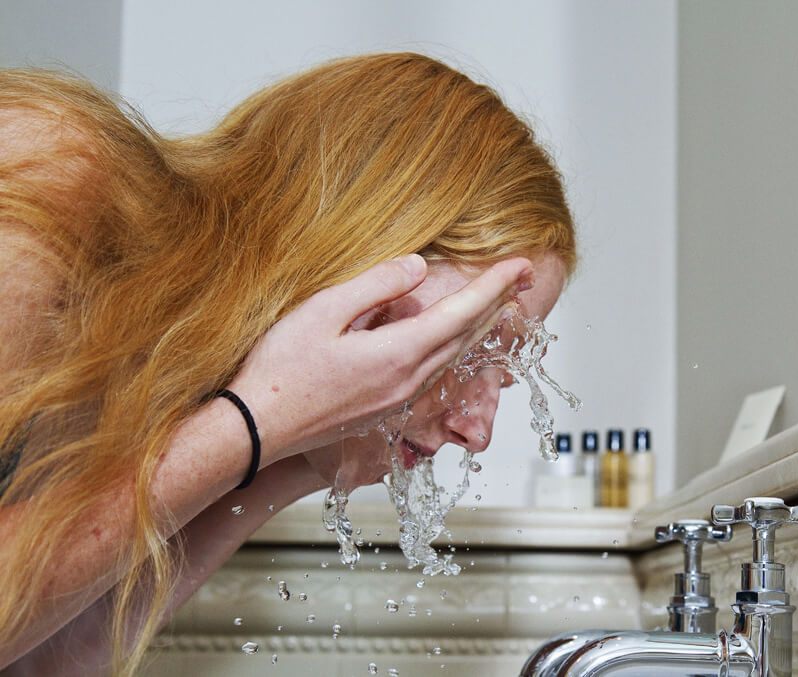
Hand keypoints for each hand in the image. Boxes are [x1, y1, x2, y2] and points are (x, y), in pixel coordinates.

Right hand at [227, 254, 531, 464]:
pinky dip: (457, 346)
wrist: (257, 429)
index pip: (462, 313)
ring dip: (482, 326)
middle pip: (468, 336)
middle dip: (500, 303)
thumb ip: (376, 286)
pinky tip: (456, 338)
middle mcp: (410, 381)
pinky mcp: (388, 407)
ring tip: (501, 302)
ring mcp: (401, 398)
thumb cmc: (280, 370)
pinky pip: (437, 370)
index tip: (521, 265)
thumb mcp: (323, 311)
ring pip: (455, 356)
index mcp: (398, 354)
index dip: (494, 286)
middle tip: (526, 277)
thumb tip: (418, 269)